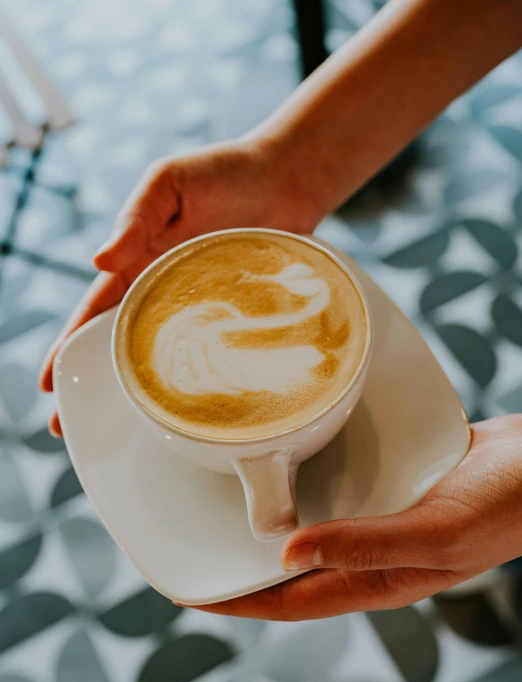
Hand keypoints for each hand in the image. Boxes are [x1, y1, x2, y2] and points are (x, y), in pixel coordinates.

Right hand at [38, 138, 321, 435]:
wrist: (289, 178)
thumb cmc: (224, 171)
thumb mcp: (169, 182)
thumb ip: (135, 217)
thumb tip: (98, 261)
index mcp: (137, 260)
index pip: (93, 310)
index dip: (69, 346)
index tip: (50, 385)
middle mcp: (162, 290)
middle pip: (119, 343)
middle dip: (94, 383)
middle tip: (71, 426)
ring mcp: (198, 307)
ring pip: (161, 356)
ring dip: (140, 391)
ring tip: (127, 430)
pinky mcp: (235, 316)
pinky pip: (212, 352)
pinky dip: (199, 379)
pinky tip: (193, 408)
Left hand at [194, 416, 521, 619]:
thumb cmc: (503, 506)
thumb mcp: (436, 532)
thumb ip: (366, 544)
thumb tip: (286, 557)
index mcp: (376, 579)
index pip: (289, 601)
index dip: (237, 600)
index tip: (188, 590)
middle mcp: (368, 552)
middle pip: (289, 567)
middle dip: (241, 562)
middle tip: (190, 540)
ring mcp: (377, 518)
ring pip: (308, 525)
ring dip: (267, 519)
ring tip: (221, 498)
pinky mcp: (387, 484)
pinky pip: (334, 489)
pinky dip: (303, 481)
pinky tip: (283, 457)